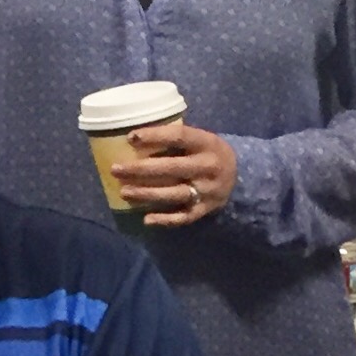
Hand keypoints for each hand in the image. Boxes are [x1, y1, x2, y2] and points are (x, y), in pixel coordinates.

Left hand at [108, 120, 237, 227]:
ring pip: (175, 193)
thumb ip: (175, 139)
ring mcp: (208, 190)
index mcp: (207, 143)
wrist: (240, 177)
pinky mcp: (205, 209)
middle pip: (172, 168)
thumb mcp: (200, 139)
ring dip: (147, 194)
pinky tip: (146, 219)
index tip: (130, 138)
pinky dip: (165, 219)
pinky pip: (184, 216)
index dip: (155, 136)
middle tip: (116, 169)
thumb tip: (132, 138)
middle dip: (141, 169)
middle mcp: (208, 166)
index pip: (179, 136)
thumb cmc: (207, 153)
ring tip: (124, 192)